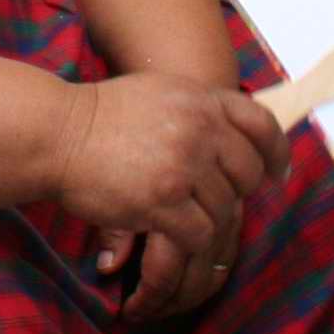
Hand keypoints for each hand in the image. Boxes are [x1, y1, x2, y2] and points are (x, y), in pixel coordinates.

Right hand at [52, 72, 281, 321]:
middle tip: (217, 203)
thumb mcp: (160, 91)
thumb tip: (234, 129)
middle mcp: (199, 129)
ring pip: (224, 208)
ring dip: (209, 221)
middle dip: (236, 192)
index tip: (275, 175)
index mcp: (201, 100)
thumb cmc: (102, 115)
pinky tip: (174, 237)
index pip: (261, 124)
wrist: (58, 134)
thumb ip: (199, 108)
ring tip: (188, 224)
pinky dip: (192, 242)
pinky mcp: (163, 202)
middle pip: (246, 173)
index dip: (275, 152)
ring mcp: (183, 166)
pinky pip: (200, 233)